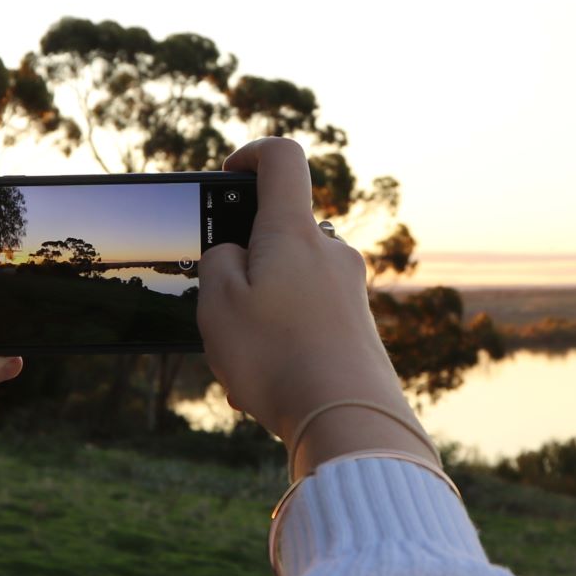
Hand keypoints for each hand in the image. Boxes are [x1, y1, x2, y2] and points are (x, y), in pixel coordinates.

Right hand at [195, 138, 432, 476]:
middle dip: (243, 268)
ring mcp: (349, 291)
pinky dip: (281, 346)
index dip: (250, 155)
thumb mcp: (217, 303)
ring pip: (288, 287)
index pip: (281, 159)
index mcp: (293, 232)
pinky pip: (307, 323)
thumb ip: (218, 261)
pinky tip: (265, 391)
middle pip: (279, 235)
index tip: (226, 176)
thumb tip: (235, 253)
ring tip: (240, 369)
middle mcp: (330, 252)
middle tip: (218, 313)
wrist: (350, 420)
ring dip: (258, 319)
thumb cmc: (277, 357)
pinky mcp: (358, 328)